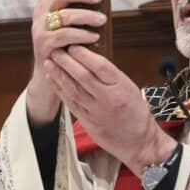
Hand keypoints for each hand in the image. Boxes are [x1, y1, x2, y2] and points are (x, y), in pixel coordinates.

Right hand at [26, 0, 105, 124]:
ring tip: (102, 20)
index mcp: (46, 4)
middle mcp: (40, 14)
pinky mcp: (44, 45)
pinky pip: (64, 36)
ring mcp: (40, 30)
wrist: (50, 76)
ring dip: (86, 16)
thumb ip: (77, 9)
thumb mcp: (68, 25)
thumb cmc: (65, 47)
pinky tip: (93, 37)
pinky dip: (81, 35)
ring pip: (64, 15)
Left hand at [46, 45, 174, 173]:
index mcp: (121, 87)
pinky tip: (53, 80)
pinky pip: (70, 103)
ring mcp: (96, 112)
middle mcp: (107, 99)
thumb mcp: (130, 88)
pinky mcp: (88, 122)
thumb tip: (91, 60)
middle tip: (56, 50)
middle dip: (66, 62)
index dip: (84, 55)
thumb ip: (111, 76)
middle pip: (83, 76)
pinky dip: (60, 90)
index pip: (100, 67)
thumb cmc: (137, 114)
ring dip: (59, 74)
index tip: (73, 46)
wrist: (140, 142)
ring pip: (73, 89)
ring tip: (49, 63)